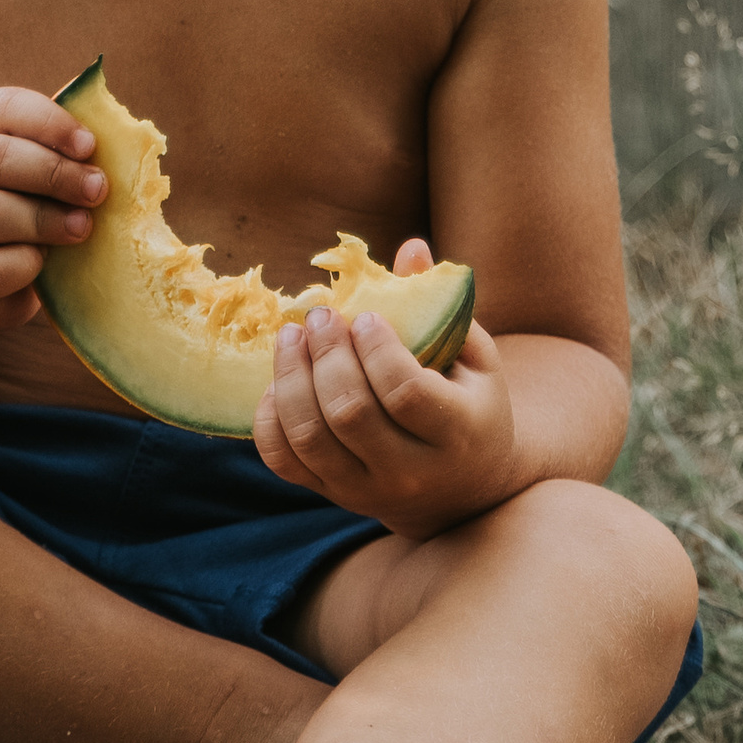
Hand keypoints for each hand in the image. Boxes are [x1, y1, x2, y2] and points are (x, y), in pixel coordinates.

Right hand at [0, 88, 105, 336]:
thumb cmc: (9, 212)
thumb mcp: (21, 172)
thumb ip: (51, 147)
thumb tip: (109, 129)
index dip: (49, 122)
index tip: (89, 146)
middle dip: (53, 172)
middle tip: (96, 189)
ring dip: (45, 218)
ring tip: (82, 227)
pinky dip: (27, 264)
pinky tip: (43, 262)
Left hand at [252, 239, 518, 536]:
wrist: (461, 489)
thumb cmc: (468, 404)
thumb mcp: (472, 357)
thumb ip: (439, 307)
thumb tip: (410, 248)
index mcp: (457, 432)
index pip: (405, 393)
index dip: (377, 348)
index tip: (365, 317)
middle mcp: (411, 473)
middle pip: (349, 413)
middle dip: (326, 354)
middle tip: (320, 316)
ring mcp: (366, 490)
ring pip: (310, 438)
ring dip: (290, 377)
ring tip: (290, 336)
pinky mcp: (331, 494)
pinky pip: (283, 460)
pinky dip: (269, 417)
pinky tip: (280, 380)